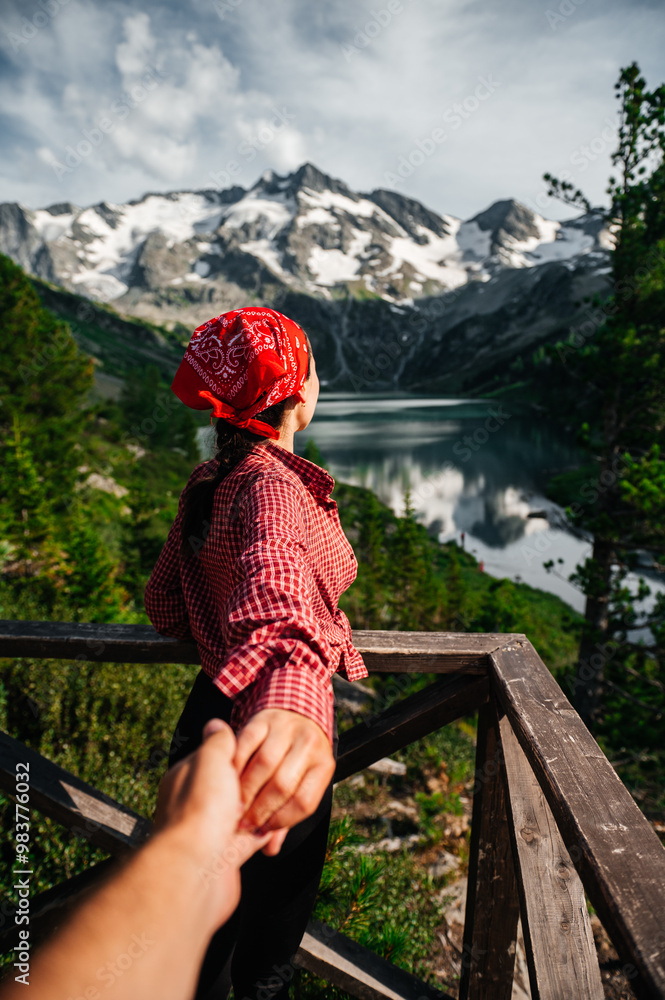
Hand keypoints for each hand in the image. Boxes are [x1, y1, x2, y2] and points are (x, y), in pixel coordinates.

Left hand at [153, 719, 271, 920]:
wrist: (195, 868)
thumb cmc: (200, 809)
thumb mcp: (210, 759)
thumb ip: (217, 742)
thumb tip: (215, 725)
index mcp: (186, 778)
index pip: (214, 758)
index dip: (237, 754)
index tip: (259, 750)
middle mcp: (195, 805)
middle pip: (229, 787)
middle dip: (251, 784)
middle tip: (275, 773)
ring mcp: (210, 831)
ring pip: (242, 814)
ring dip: (260, 809)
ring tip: (282, 797)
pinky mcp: (227, 855)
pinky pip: (250, 840)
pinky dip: (264, 834)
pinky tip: (278, 826)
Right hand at [233, 708, 334, 854]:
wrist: (295, 711)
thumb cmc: (296, 758)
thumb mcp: (301, 781)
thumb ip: (286, 814)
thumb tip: (270, 849)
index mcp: (324, 765)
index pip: (304, 802)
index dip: (280, 822)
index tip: (261, 832)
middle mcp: (309, 744)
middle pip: (283, 784)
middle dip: (259, 810)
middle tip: (241, 824)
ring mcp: (287, 729)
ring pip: (264, 764)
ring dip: (245, 790)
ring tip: (232, 807)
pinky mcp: (264, 718)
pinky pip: (246, 743)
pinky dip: (235, 764)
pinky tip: (227, 780)